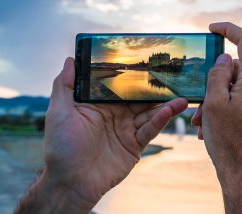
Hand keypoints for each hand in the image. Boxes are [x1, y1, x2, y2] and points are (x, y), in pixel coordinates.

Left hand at [15, 58, 187, 212]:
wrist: (71, 182)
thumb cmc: (60, 148)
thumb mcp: (59, 112)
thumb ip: (65, 85)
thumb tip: (71, 59)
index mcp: (100, 105)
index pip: (121, 87)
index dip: (134, 77)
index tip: (149, 64)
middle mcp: (116, 115)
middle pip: (140, 99)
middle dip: (156, 90)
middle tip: (174, 79)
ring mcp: (127, 130)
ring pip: (150, 114)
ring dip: (166, 106)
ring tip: (182, 98)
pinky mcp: (134, 145)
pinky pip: (149, 130)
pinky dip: (160, 121)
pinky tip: (168, 112)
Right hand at [191, 22, 241, 212]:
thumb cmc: (229, 140)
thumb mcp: (213, 103)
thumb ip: (218, 75)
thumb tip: (226, 59)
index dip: (230, 29)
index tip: (213, 28)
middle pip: (236, 69)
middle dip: (213, 83)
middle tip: (197, 107)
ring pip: (236, 88)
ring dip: (216, 100)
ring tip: (201, 124)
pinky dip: (225, 108)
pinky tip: (212, 128)